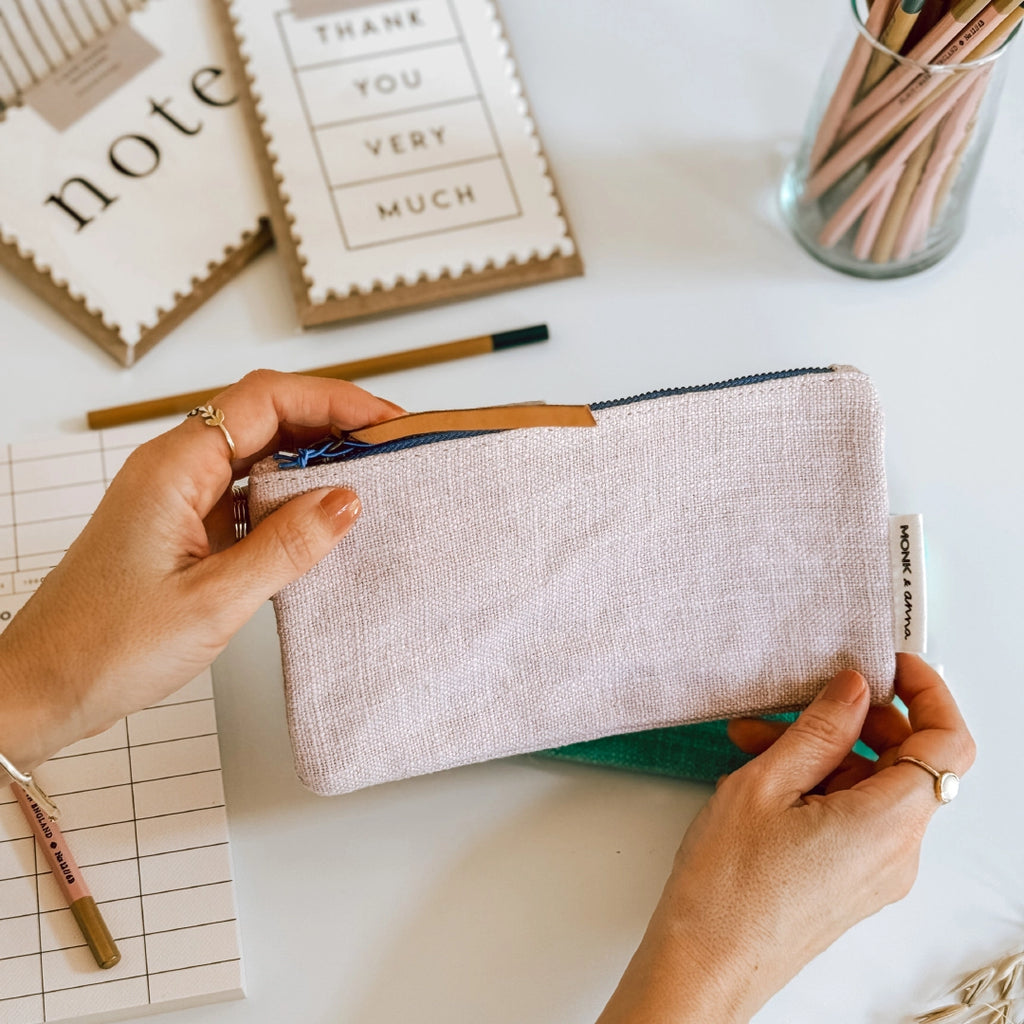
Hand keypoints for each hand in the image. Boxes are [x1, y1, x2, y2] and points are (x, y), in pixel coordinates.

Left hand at [0, 370, 402, 769]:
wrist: (43, 689)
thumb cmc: (105, 647)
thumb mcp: (213, 600)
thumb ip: (286, 546)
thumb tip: (347, 500)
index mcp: (174, 467)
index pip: (266, 399)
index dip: (333, 400)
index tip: (385, 419)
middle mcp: (174, 470)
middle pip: (265, 416)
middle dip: (330, 423)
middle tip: (389, 447)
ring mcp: (177, 498)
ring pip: (258, 455)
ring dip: (312, 460)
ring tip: (366, 479)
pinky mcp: (182, 528)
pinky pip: (245, 495)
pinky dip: (288, 498)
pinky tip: (319, 521)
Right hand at [597, 655, 974, 1023]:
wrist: (705, 964)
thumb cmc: (727, 888)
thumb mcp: (765, 785)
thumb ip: (819, 729)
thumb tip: (854, 688)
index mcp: (886, 824)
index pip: (948, 744)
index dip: (927, 693)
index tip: (890, 664)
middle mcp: (896, 852)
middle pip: (910, 762)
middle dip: (860, 719)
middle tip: (807, 698)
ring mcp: (876, 871)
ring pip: (873, 785)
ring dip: (826, 750)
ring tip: (757, 737)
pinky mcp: (852, 880)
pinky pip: (854, 814)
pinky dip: (819, 782)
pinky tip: (765, 771)